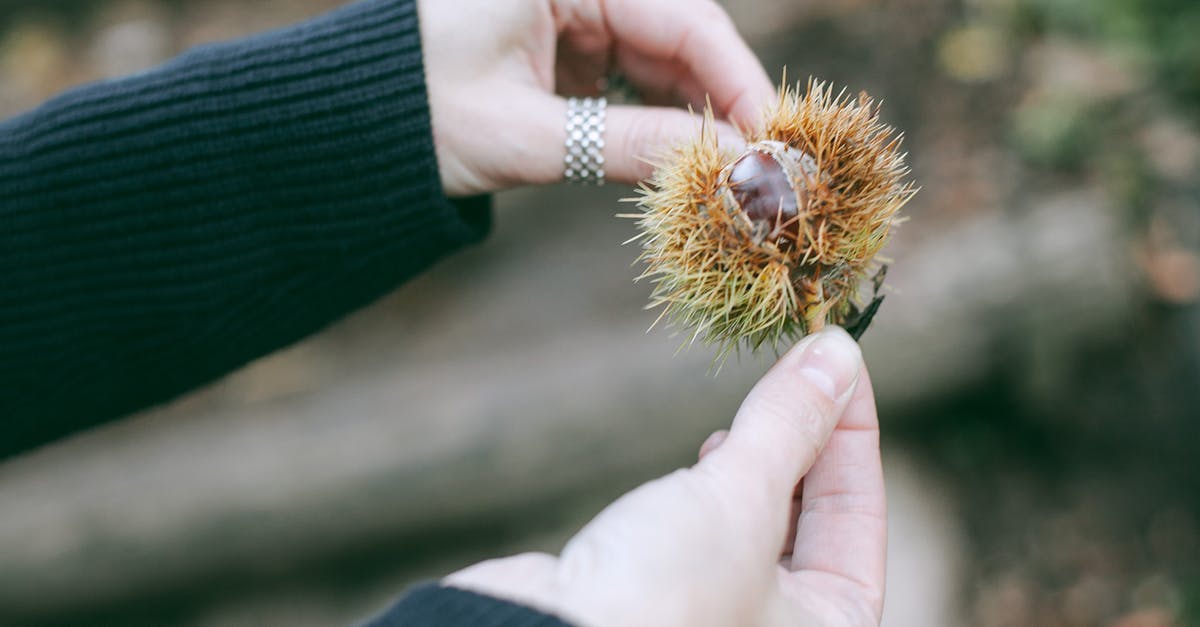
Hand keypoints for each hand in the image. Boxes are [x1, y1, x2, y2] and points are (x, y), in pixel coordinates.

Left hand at [417, 0, 775, 195]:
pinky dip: (658, 117)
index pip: (683, 18)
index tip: (776, 141)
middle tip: (765, 168)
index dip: (738, 82)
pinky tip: (682, 156)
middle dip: (723, 102)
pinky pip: (634, 76)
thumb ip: (628, 146)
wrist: (352, 130)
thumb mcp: (526, 135)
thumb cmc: (417, 116)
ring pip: (664, 59)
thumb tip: (724, 167)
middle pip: (682, 36)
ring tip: (729, 172)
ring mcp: (574, 10)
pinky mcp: (568, 43)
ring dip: (696, 115)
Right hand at [446, 328, 886, 625]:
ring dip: (760, 463)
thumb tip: (836, 353)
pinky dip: (717, 489)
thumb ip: (793, 423)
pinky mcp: (667, 598)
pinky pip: (715, 532)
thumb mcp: (743, 496)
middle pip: (814, 520)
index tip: (837, 357)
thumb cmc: (662, 594)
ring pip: (760, 523)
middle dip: (805, 443)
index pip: (859, 515)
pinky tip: (709, 455)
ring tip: (744, 419)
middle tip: (794, 372)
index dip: (852, 428)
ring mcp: (723, 617)